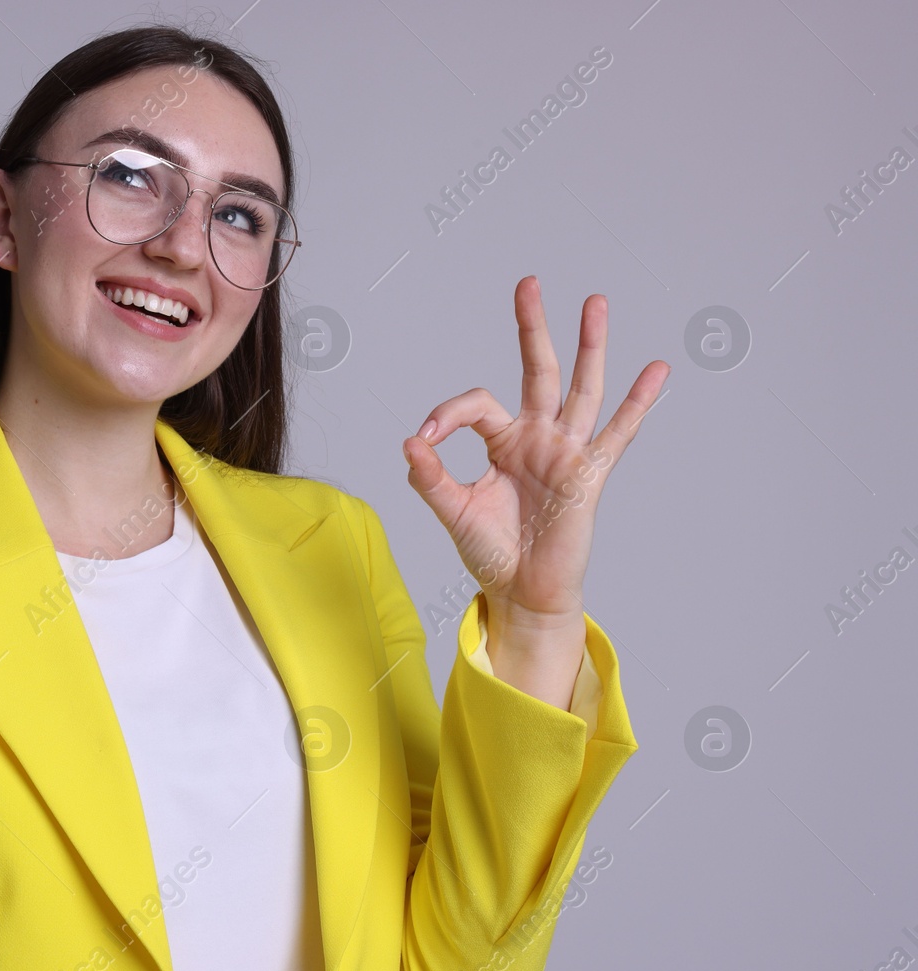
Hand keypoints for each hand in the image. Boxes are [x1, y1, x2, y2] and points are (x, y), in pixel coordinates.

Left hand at [401, 276, 667, 632]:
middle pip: (536, 370)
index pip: (476, 404)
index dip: (447, 415)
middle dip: (532, 327)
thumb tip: (408, 442)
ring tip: (595, 302)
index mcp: (501, 441)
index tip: (425, 440)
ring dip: (588, 346)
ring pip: (580, 388)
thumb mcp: (453, 511)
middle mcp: (536, 437)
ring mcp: (566, 451)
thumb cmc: (490, 551)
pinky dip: (639, 403)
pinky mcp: (589, 474)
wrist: (521, 593)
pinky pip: (618, 434)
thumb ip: (431, 477)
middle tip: (528, 283)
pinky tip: (657, 370)